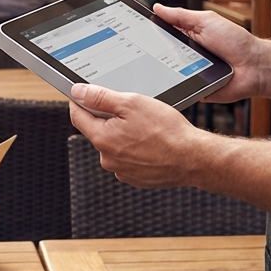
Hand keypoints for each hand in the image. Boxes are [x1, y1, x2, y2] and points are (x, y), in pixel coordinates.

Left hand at [69, 84, 203, 187]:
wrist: (193, 158)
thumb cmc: (166, 131)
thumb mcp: (132, 103)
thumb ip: (100, 97)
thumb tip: (78, 92)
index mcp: (102, 139)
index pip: (77, 116)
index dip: (80, 101)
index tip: (85, 94)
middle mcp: (107, 158)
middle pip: (97, 130)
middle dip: (109, 119)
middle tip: (131, 111)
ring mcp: (121, 170)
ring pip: (114, 145)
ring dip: (124, 134)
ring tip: (147, 128)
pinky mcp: (135, 178)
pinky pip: (128, 158)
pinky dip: (135, 149)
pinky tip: (151, 143)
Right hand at [152, 4, 270, 101]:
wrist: (254, 67)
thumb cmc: (235, 41)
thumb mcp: (205, 21)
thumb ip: (181, 16)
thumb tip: (158, 8)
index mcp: (187, 36)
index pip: (161, 34)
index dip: (149, 32)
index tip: (133, 30)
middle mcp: (185, 54)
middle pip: (159, 54)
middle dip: (150, 52)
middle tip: (141, 49)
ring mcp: (188, 72)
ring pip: (165, 72)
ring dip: (161, 69)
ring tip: (158, 65)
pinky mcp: (193, 88)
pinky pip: (178, 88)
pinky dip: (174, 86)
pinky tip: (170, 81)